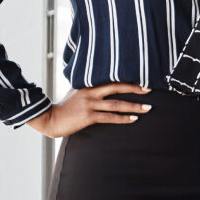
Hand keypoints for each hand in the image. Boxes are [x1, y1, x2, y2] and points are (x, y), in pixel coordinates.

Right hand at [26, 83, 151, 137]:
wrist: (49, 119)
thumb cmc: (63, 107)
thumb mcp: (75, 92)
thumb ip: (88, 87)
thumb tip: (100, 84)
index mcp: (89, 85)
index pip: (112, 80)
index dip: (128, 80)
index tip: (142, 80)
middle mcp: (91, 92)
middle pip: (117, 87)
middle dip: (135, 89)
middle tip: (150, 89)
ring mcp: (90, 104)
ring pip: (117, 104)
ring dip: (134, 106)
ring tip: (148, 108)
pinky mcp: (88, 116)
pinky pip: (109, 117)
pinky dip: (123, 118)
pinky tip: (133, 119)